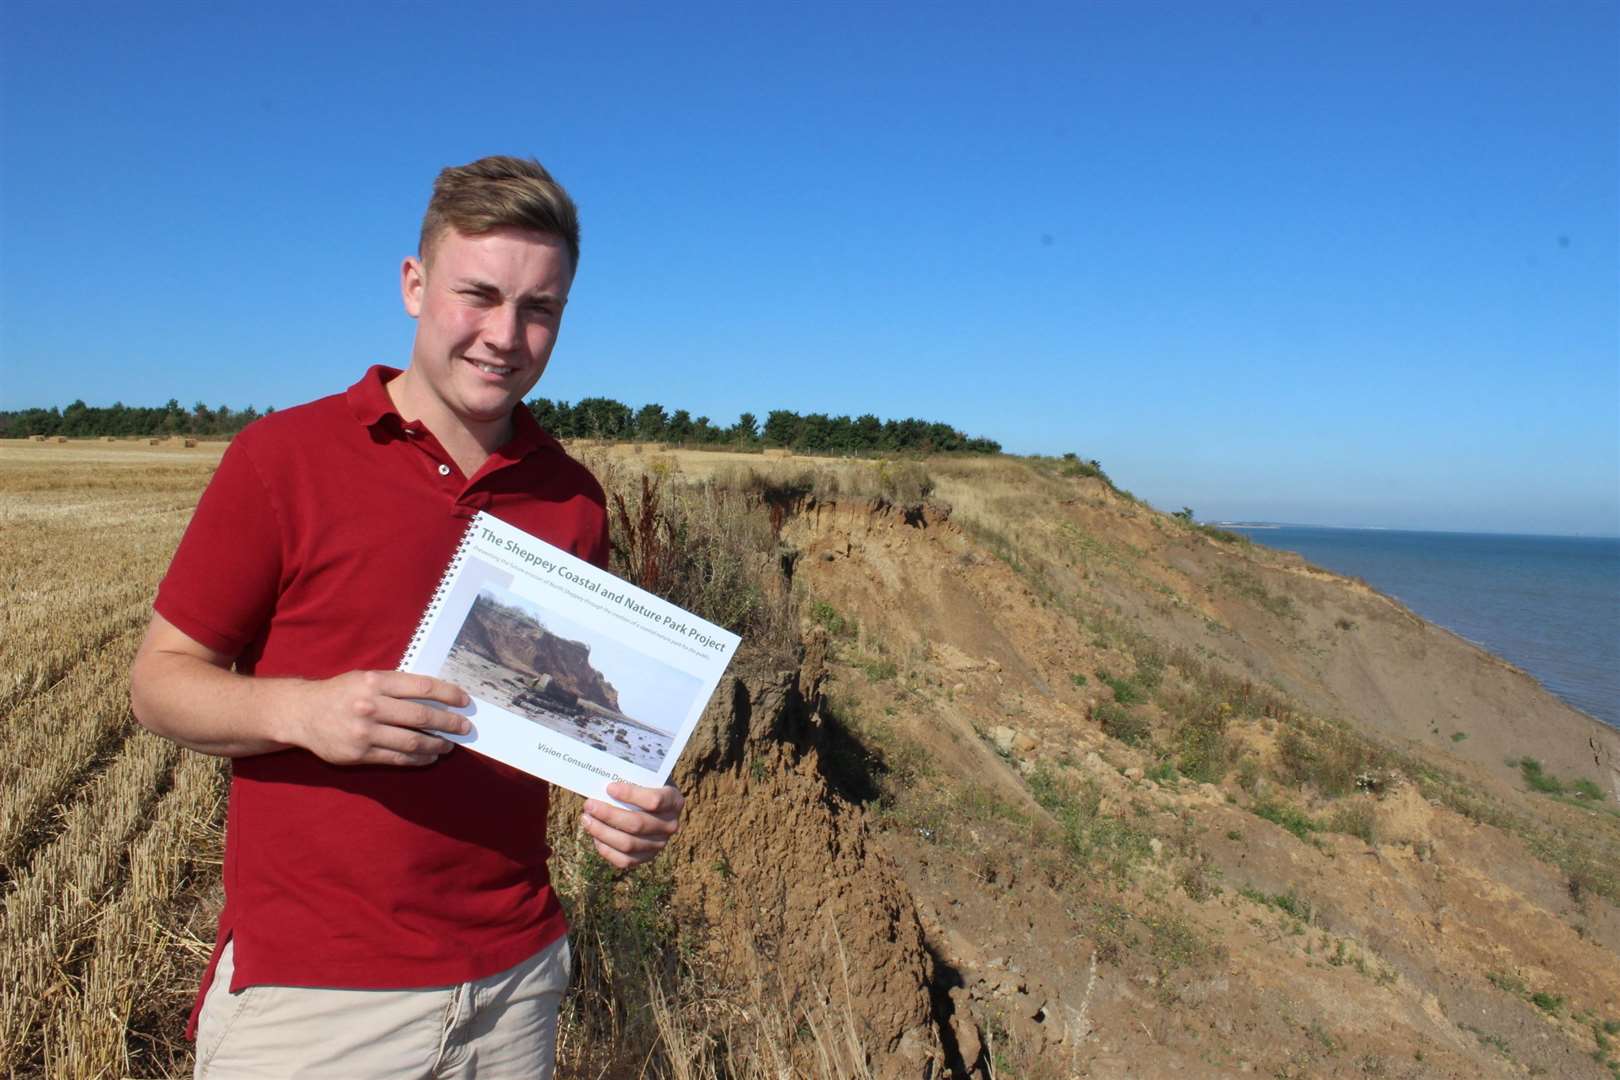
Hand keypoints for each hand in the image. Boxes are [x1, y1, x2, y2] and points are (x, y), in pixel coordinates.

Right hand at [281, 670, 470, 766]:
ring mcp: (365, 732)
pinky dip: (418, 759)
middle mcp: (371, 706)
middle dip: (449, 722)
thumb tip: (437, 694)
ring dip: (437, 744)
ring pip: (413, 741)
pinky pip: (397, 758)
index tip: (464, 701)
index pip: (423, 686)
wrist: (302, 713)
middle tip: (464, 727)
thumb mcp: (365, 678)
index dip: (448, 694)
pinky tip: (429, 756)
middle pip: (422, 716)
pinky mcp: (360, 754)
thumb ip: (396, 685)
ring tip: (448, 745)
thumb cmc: (340, 693)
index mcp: (375, 682)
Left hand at [581, 782, 683, 868]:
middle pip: (637, 824)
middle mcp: (670, 825)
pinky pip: (624, 860)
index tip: (609, 787)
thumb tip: (597, 777)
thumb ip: (628, 775)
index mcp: (674, 801)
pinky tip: (595, 836)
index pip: (654, 800)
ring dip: (602, 832)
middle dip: (609, 814)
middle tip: (589, 805)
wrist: (653, 803)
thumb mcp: (644, 775)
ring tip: (586, 819)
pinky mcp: (646, 857)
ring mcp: (660, 844)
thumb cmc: (643, 785)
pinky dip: (606, 849)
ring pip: (628, 844)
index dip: (630, 795)